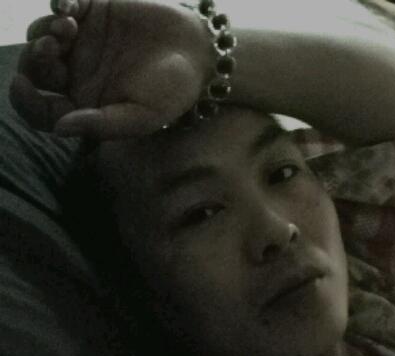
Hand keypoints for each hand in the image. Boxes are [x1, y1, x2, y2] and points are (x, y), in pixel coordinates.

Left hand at [10, 0, 212, 138]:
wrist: (199, 53)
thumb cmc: (173, 91)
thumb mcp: (142, 116)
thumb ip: (102, 125)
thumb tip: (58, 128)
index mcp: (87, 105)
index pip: (43, 110)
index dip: (24, 100)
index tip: (21, 84)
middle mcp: (79, 75)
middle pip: (35, 71)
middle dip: (33, 59)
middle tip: (51, 48)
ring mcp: (84, 43)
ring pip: (42, 36)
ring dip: (44, 30)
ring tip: (68, 25)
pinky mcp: (93, 11)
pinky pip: (63, 4)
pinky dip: (59, 2)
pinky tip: (70, 7)